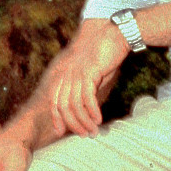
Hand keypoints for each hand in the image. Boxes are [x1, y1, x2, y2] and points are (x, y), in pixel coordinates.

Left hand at [47, 20, 129, 137]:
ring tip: (94, 131)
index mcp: (65, 74)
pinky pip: (87, 97)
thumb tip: (88, 108)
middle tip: (85, 135)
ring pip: (75, 104)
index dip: (57, 118)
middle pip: (63, 106)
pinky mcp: (89, 72)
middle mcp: (67, 74)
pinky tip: (99, 119)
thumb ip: (86, 88)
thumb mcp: (92, 73)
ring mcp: (77, 73)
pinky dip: (92, 111)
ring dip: (84, 121)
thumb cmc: (105, 55)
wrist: (114, 36)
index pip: (55, 100)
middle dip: (73, 124)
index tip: (61, 132)